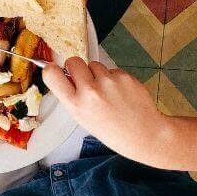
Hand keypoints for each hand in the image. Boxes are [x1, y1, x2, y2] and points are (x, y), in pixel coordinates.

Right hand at [44, 57, 170, 165]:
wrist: (145, 134)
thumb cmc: (113, 130)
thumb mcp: (83, 119)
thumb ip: (72, 97)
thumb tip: (64, 75)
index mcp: (76, 104)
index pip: (52, 74)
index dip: (51, 69)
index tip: (55, 70)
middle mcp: (90, 91)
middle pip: (73, 61)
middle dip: (77, 67)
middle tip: (84, 79)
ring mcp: (108, 82)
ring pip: (94, 64)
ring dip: (97, 73)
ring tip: (107, 92)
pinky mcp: (124, 76)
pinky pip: (111, 69)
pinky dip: (113, 78)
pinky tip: (120, 93)